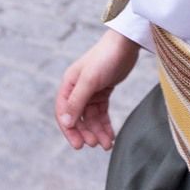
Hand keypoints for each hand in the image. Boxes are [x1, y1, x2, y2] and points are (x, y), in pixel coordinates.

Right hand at [55, 30, 139, 150]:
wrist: (126, 44)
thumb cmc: (106, 57)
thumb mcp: (89, 80)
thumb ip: (77, 101)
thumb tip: (65, 122)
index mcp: (69, 84)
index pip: (63, 112)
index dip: (69, 130)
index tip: (79, 145)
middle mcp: (77, 89)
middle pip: (77, 117)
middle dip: (86, 133)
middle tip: (96, 145)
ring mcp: (90, 91)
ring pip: (91, 117)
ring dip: (98, 131)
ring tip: (108, 144)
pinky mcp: (103, 91)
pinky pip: (101, 113)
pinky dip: (105, 125)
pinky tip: (111, 135)